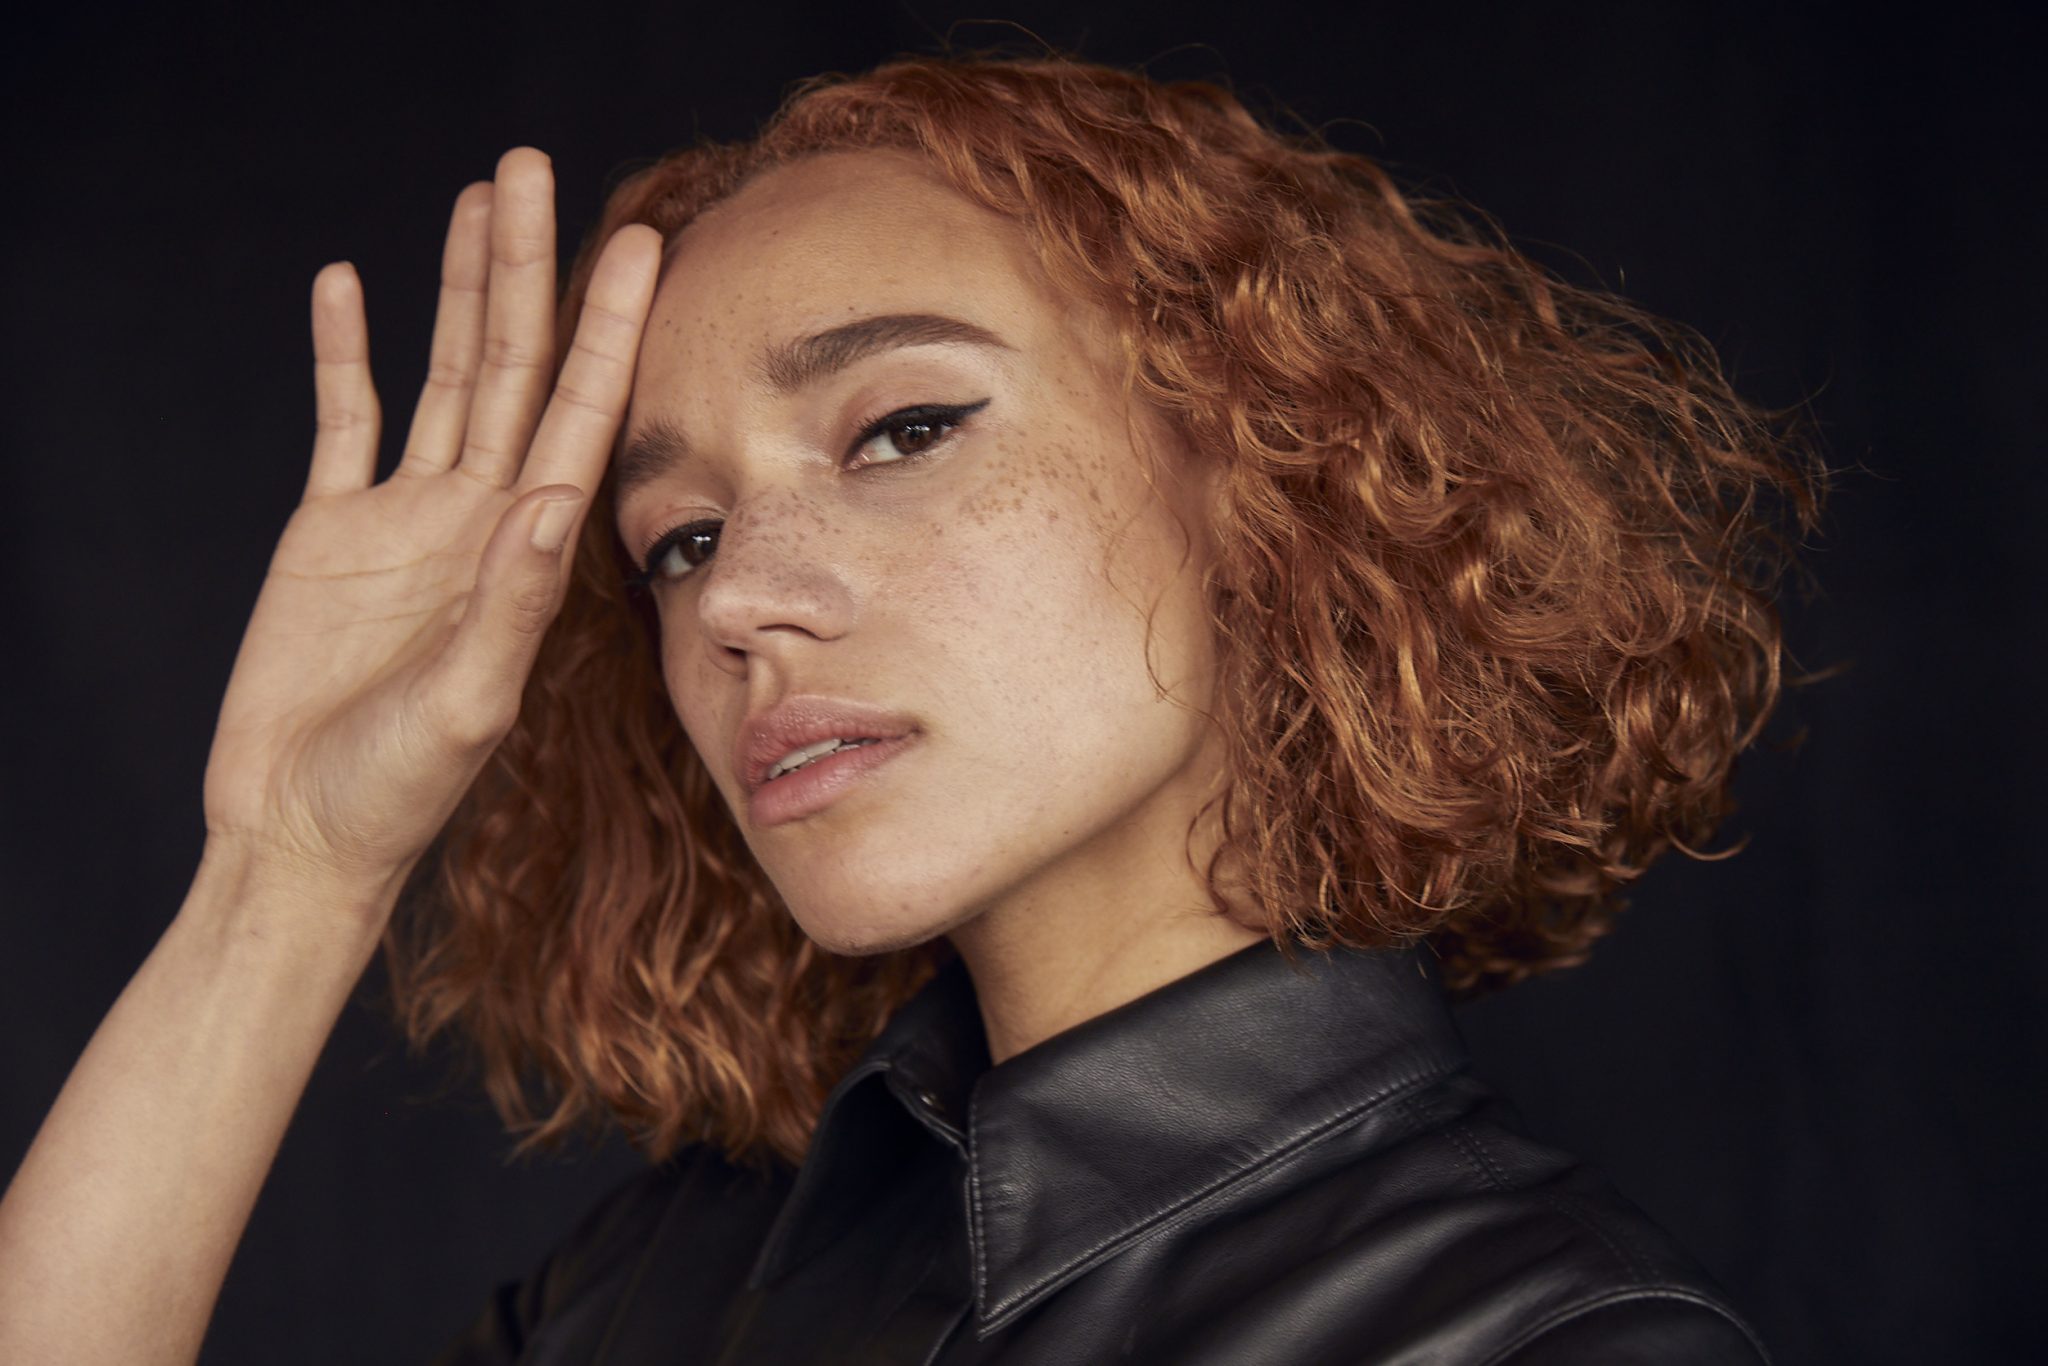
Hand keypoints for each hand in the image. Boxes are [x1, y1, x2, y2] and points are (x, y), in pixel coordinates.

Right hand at [200, 148, 659, 904]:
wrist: (302, 833)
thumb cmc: (397, 793)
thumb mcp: (464, 705)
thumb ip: (508, 603)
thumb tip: (548, 496)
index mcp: (525, 554)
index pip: (582, 418)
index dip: (610, 331)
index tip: (644, 246)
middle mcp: (479, 520)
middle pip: (514, 368)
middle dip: (525, 270)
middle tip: (530, 166)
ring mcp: (406, 520)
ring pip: (444, 375)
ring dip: (458, 288)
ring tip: (476, 197)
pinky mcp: (330, 532)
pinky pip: (343, 419)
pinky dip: (343, 351)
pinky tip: (347, 284)